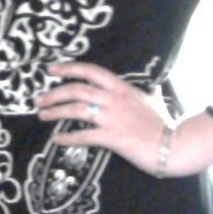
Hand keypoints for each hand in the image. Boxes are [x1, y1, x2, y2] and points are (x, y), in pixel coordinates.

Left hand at [36, 61, 169, 174]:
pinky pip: (84, 136)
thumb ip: (147, 92)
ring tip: (42, 115)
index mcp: (121, 87)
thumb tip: (153, 85)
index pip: (90, 71)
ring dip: (55, 112)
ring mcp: (113, 118)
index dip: (69, 68)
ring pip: (77, 110)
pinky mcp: (113, 138)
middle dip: (55, 93)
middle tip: (39, 99)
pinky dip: (67, 138)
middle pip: (77, 90)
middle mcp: (114, 99)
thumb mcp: (152, 100)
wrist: (173, 145)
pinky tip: (56, 140)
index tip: (51, 70)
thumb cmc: (162, 124)